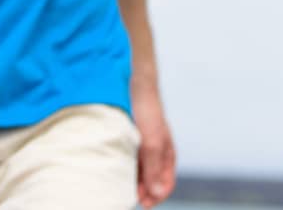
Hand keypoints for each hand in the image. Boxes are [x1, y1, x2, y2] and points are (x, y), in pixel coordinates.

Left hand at [131, 81, 174, 206]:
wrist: (134, 83)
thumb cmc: (146, 111)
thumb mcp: (151, 141)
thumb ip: (154, 167)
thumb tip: (158, 192)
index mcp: (167, 153)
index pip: (165, 183)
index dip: (156, 196)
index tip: (142, 203)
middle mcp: (157, 151)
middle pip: (152, 179)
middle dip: (143, 191)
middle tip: (128, 199)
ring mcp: (144, 144)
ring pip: (140, 170)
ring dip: (133, 181)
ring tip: (119, 189)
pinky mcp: (131, 137)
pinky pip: (130, 158)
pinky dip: (125, 167)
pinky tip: (114, 170)